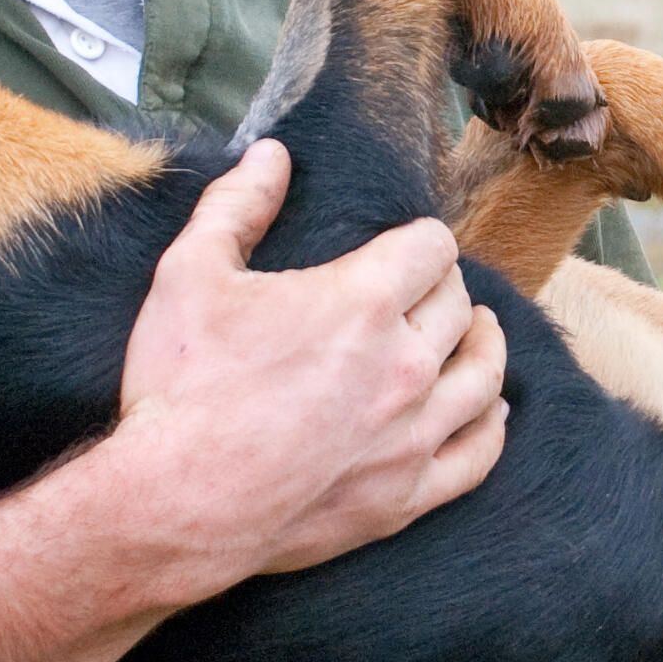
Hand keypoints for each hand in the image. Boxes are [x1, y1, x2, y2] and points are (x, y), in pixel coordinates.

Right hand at [0, 139, 507, 661]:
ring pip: (482, 377)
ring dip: (482, 345)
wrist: (171, 507)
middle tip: (425, 290)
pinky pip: (478, 456)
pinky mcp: (405, 495)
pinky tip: (491, 411)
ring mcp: (412, 435)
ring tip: (476, 332)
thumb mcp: (189, 273)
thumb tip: (272, 155)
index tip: (407, 248)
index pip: (432, 247)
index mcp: (364, 301)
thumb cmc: (177, 387)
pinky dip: (491, 427)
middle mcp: (405, 365)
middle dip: (445, 289)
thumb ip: (235, 206)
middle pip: (459, 306)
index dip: (420, 240)